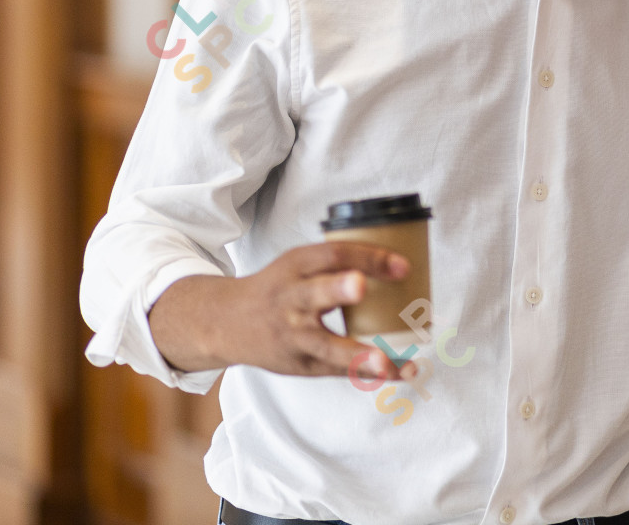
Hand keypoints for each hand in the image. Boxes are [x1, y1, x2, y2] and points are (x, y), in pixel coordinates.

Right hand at [149, 241, 419, 381]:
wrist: (225, 323)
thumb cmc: (276, 289)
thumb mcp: (297, 266)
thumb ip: (336, 265)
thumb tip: (399, 266)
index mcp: (295, 268)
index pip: (331, 255)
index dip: (366, 257)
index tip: (403, 266)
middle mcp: (291, 301)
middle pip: (315, 293)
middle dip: (338, 289)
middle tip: (360, 286)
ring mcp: (294, 337)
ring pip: (326, 346)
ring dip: (358, 355)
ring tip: (386, 362)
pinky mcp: (301, 364)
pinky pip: (338, 370)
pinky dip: (369, 372)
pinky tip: (400, 371)